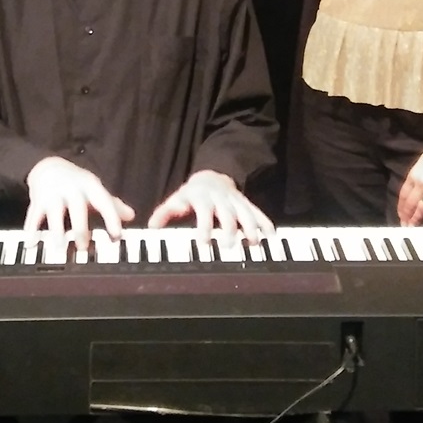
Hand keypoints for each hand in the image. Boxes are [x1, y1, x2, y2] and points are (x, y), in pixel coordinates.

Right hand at [25, 157, 135, 250]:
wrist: (48, 166)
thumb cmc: (76, 183)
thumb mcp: (95, 189)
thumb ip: (112, 204)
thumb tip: (131, 216)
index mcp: (90, 186)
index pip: (103, 201)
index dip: (111, 218)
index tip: (116, 235)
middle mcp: (72, 189)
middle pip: (77, 208)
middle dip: (80, 228)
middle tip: (84, 246)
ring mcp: (53, 194)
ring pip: (54, 213)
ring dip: (56, 231)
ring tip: (58, 247)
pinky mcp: (38, 200)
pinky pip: (34, 215)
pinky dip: (31, 229)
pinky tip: (30, 243)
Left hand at [148, 170, 274, 242]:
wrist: (212, 176)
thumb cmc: (192, 194)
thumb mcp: (177, 200)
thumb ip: (164, 213)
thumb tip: (151, 227)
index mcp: (202, 198)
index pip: (203, 213)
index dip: (204, 227)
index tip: (204, 242)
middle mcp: (221, 199)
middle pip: (227, 215)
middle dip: (229, 230)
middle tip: (230, 246)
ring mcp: (235, 201)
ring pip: (246, 213)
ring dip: (250, 228)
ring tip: (254, 243)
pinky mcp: (246, 204)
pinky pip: (258, 212)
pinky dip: (265, 222)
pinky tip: (271, 235)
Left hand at [397, 143, 422, 225]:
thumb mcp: (420, 163)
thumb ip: (416, 176)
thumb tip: (412, 187)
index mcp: (413, 176)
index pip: (403, 196)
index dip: (401, 207)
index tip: (400, 215)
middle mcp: (421, 184)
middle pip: (410, 204)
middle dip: (406, 216)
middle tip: (404, 226)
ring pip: (422, 209)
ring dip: (416, 219)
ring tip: (413, 228)